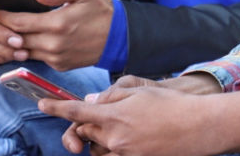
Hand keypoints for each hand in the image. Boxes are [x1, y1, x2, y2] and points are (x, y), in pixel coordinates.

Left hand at [0, 0, 113, 70]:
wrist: (118, 37)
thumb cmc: (100, 10)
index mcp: (57, 23)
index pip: (18, 23)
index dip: (1, 17)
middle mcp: (54, 44)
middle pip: (16, 39)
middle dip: (1, 30)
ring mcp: (56, 57)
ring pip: (23, 52)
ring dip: (11, 43)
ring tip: (1, 31)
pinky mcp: (59, 66)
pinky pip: (36, 58)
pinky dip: (25, 50)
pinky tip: (20, 40)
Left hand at [39, 81, 239, 155]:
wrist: (198, 127)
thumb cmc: (172, 105)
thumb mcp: (140, 90)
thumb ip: (112, 95)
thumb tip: (93, 102)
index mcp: (114, 116)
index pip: (76, 112)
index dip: (56, 108)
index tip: (42, 105)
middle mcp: (115, 139)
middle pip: (84, 132)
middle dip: (84, 125)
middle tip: (98, 116)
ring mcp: (124, 154)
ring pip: (97, 148)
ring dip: (99, 138)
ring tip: (121, 126)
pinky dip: (113, 148)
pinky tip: (130, 137)